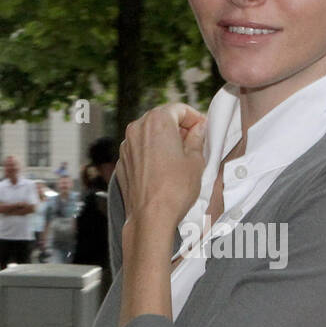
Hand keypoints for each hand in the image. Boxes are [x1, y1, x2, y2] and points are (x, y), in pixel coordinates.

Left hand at [118, 103, 206, 225]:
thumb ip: (197, 140)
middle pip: (162, 118)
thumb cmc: (174, 190)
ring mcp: (126, 146)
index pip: (179, 109)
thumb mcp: (195, 161)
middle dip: (179, 127)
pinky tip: (164, 169)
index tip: (202, 128)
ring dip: (164, 140)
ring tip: (179, 157)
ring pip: (149, 134)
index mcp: (157, 122)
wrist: (151, 217)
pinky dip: (152, 153)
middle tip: (194, 141)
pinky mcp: (122, 163)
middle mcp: (137, 129)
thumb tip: (198, 130)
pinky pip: (140, 150)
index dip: (194, 117)